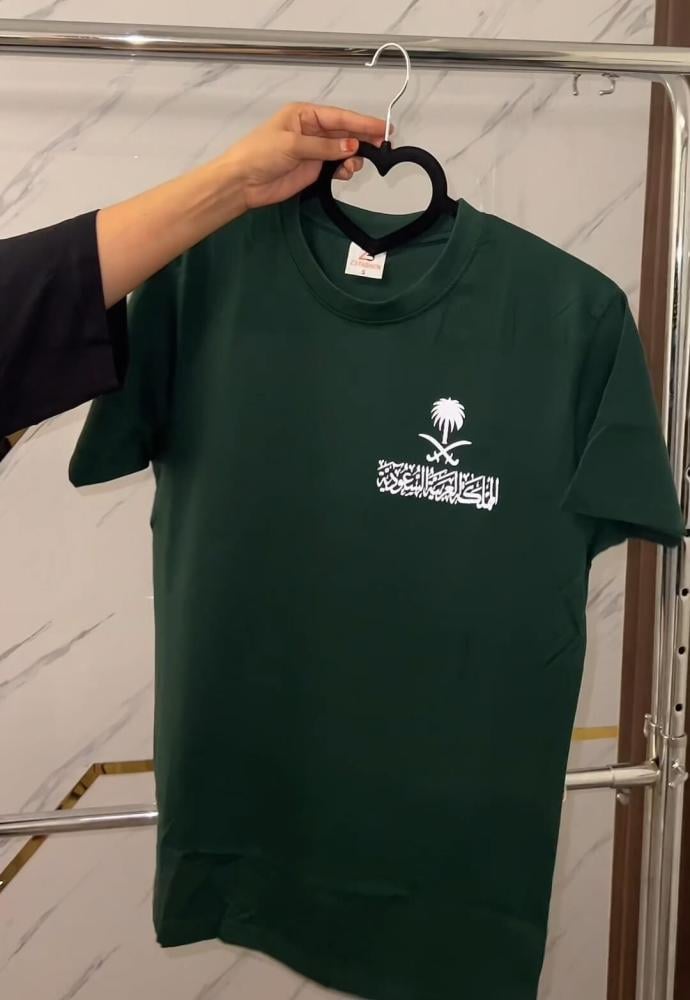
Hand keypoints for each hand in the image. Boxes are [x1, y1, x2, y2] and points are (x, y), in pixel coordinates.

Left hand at [222, 103, 386, 210]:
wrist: (243, 182)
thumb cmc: (259, 154)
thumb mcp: (293, 145)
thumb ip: (325, 147)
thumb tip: (352, 146)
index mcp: (304, 115)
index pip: (340, 116)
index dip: (362, 122)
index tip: (383, 128)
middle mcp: (311, 130)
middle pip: (344, 132)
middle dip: (363, 138)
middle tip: (382, 146)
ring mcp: (313, 151)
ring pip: (343, 150)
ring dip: (353, 157)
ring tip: (355, 166)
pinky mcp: (313, 170)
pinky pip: (336, 167)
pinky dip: (344, 169)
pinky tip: (346, 173)